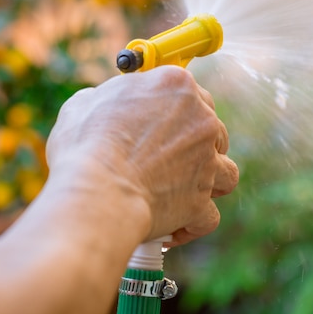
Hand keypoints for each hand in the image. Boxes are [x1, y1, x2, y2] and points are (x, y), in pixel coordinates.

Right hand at [46, 66, 238, 245]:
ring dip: (211, 181)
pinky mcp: (202, 199)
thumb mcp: (85, 104)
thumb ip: (108, 98)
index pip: (190, 92)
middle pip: (214, 130)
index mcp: (176, 86)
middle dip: (197, 145)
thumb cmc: (85, 145)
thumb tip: (105, 104)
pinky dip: (194, 223)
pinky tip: (175, 227)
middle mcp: (202, 119)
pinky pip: (210, 215)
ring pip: (227, 171)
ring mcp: (207, 161)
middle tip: (169, 158)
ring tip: (185, 190)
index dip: (176, 110)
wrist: (97, 192)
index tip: (163, 122)